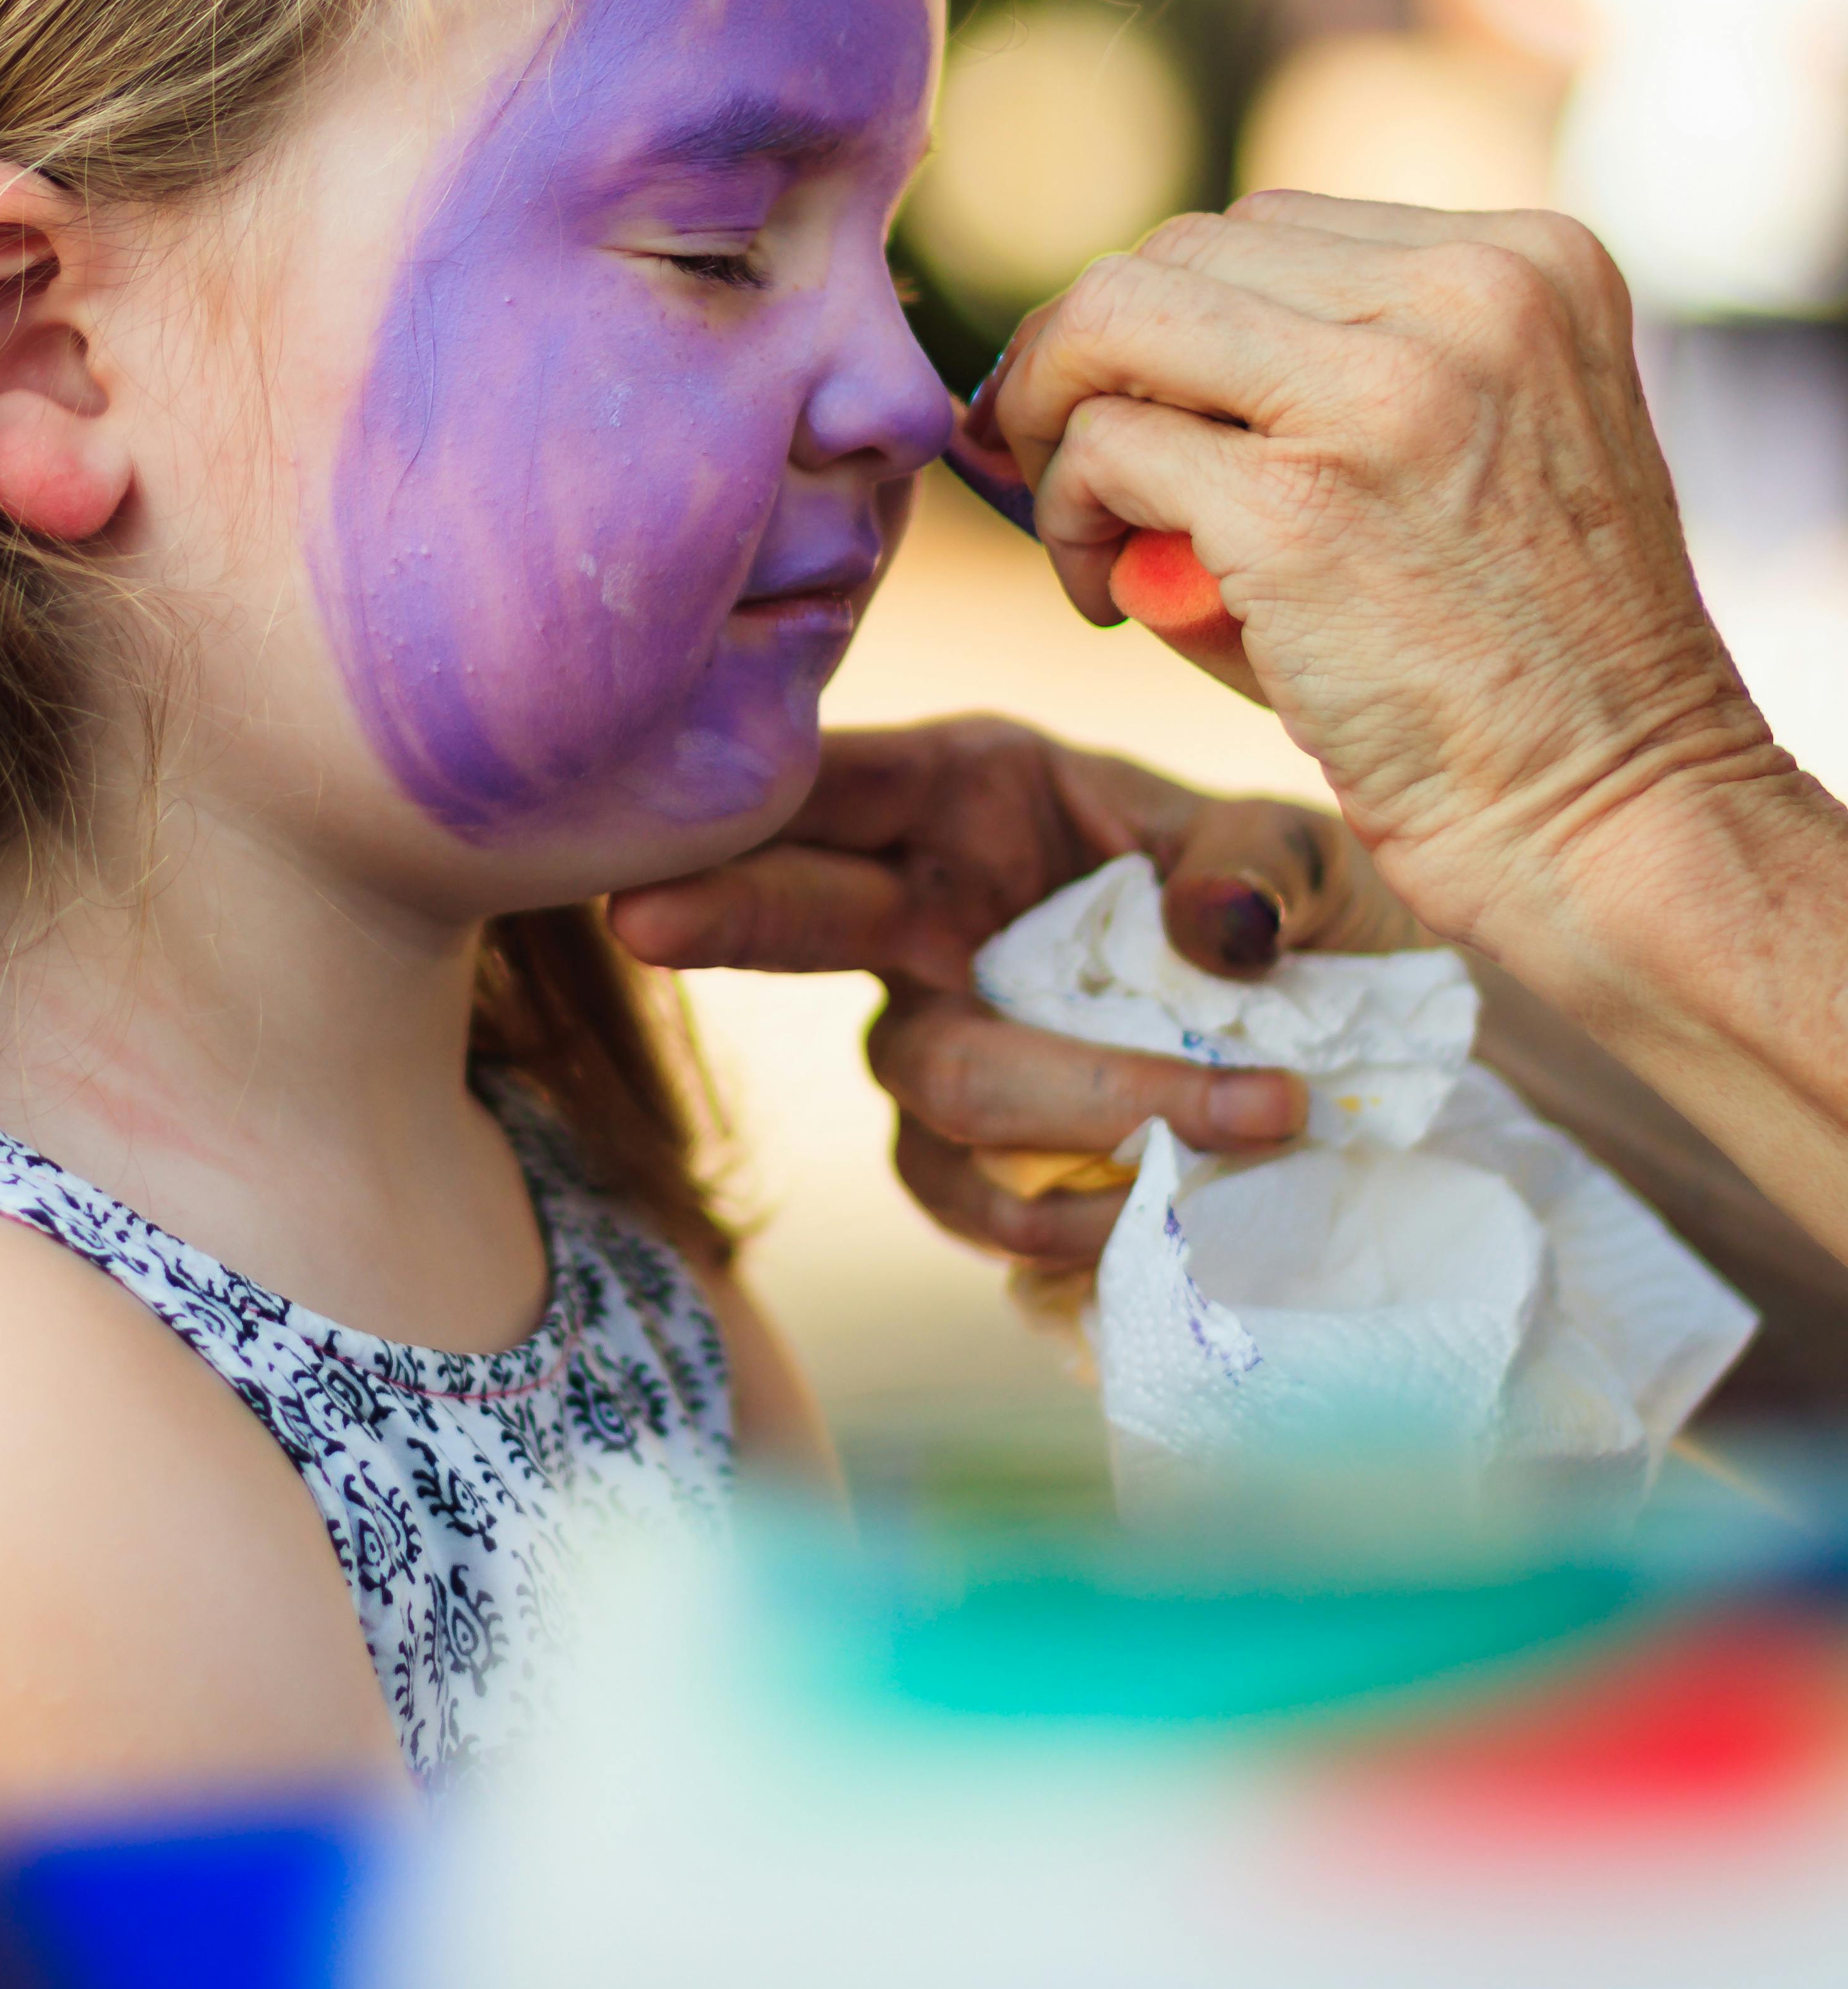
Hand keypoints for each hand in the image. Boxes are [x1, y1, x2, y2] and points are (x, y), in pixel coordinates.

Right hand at [610, 716, 1411, 1271]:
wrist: (1352, 1030)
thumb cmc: (1298, 902)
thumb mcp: (1302, 847)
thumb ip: (1256, 866)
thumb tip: (1214, 935)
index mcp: (971, 790)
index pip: (842, 781)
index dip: (762, 795)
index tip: (693, 798)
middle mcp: (921, 898)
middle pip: (798, 913)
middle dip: (720, 913)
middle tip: (637, 918)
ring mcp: (935, 1023)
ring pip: (934, 1078)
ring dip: (1079, 1111)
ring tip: (1248, 1120)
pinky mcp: (970, 1139)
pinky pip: (961, 1187)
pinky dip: (1056, 1206)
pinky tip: (1159, 1202)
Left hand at [976, 195, 1796, 970]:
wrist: (1619, 818)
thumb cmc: (1529, 666)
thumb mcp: (1479, 451)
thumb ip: (1338, 377)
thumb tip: (1104, 366)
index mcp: (1531, 263)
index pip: (1271, 231)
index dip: (1170, 318)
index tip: (1130, 401)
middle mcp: (1470, 294)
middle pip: (1180, 255)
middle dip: (1094, 354)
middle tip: (1077, 469)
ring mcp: (1383, 393)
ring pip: (1114, 317)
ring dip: (1057, 418)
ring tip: (1090, 532)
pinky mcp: (1296, 508)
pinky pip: (1102, 450)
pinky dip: (1069, 517)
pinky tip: (1107, 597)